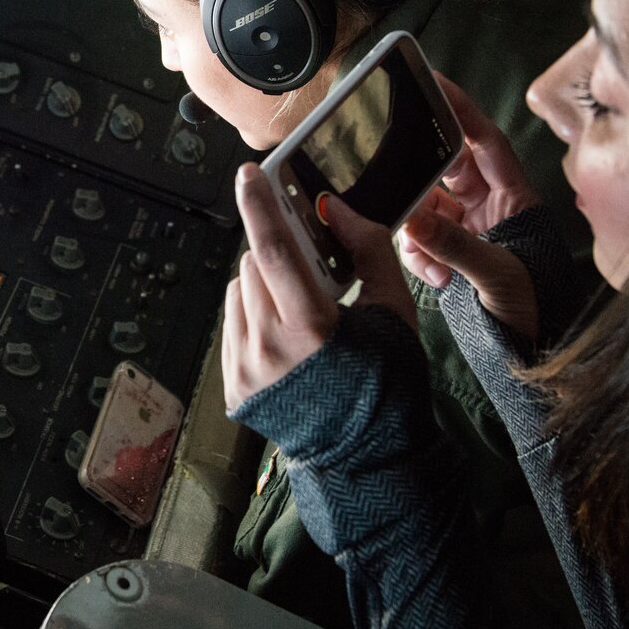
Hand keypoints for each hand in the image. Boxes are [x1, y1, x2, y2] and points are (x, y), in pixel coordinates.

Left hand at [222, 162, 415, 412]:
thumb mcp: (394, 310)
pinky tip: (286, 337)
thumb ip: (367, 250)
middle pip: (255, 266)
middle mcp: (268, 350)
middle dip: (280, 256)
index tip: (248, 173)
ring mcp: (245, 371)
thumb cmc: (388, 382)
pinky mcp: (233, 387)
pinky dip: (255, 316)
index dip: (260, 205)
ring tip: (301, 311)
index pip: (272, 250)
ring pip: (239, 292)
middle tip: (309, 272)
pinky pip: (233, 325)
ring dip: (264, 286)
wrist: (369, 455)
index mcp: (310, 329)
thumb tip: (332, 207)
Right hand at [399, 73, 540, 340]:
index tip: (433, 84)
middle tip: (401, 188)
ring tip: (427, 259)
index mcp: (515, 198)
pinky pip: (423, 240)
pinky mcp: (455, 257)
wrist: (539, 355)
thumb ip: (455, 245)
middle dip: (422, 183)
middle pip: (446, 172)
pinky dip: (418, 255)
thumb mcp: (501, 275)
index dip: (461, 110)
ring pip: (428, 208)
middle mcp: (493, 208)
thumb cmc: (542, 311)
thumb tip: (412, 220)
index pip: (485, 141)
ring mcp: (473, 232)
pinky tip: (433, 276)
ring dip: (417, 229)